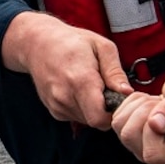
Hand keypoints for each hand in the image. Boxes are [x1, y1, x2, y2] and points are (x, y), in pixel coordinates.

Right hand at [2, 13, 132, 129]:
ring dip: (93, 109)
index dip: (114, 114)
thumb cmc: (71, 41)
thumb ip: (115, 72)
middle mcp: (65, 96)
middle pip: (95, 122)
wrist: (37, 43)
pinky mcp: (53, 109)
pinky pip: (75, 117)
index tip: (117, 100)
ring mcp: (57, 105)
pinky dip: (82, 109)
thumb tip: (127, 93)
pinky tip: (78, 90)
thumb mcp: (101, 46)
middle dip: (105, 111)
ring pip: (86, 121)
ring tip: (90, 86)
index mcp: (81, 80)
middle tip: (105, 90)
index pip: (100, 119)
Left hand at [111, 55, 164, 163]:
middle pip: (132, 139)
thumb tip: (156, 125)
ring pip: (122, 130)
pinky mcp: (134, 141)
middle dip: (143, 111)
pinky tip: (149, 104)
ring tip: (158, 103)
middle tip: (161, 102)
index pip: (153, 154)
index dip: (152, 127)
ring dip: (137, 107)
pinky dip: (130, 105)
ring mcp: (147, 153)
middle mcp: (164, 162)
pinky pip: (117, 121)